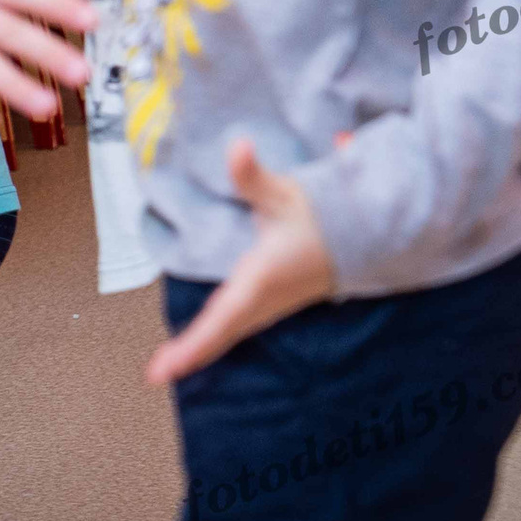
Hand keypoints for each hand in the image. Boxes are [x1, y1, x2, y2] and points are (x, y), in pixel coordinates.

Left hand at [143, 137, 334, 385]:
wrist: (366, 236)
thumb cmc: (321, 215)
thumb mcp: (284, 194)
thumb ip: (252, 176)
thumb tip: (237, 146)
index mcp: (262, 278)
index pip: (222, 316)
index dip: (194, 343)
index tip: (167, 366)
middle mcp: (264, 299)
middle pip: (222, 333)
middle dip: (190, 353)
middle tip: (155, 375)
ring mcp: (271, 306)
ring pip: (230, 332)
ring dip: (201, 348)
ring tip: (167, 367)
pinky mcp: (273, 304)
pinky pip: (237, 326)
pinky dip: (215, 337)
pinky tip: (196, 346)